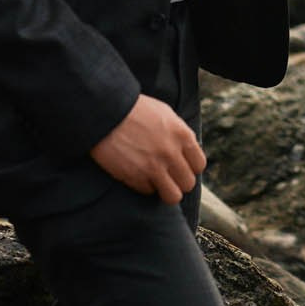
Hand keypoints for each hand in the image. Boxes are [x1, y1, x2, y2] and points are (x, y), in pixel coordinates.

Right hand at [91, 95, 206, 203]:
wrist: (106, 112)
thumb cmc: (134, 110)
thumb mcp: (165, 114)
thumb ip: (179, 134)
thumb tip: (186, 151)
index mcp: (182, 135)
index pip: (199, 165)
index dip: (189, 167)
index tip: (179, 165)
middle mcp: (172, 153)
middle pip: (188, 183)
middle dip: (178, 181)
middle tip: (166, 174)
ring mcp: (154, 167)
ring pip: (173, 196)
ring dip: (165, 190)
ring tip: (155, 181)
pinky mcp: (136, 177)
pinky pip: (148, 192)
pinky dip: (144, 186)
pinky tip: (137, 173)